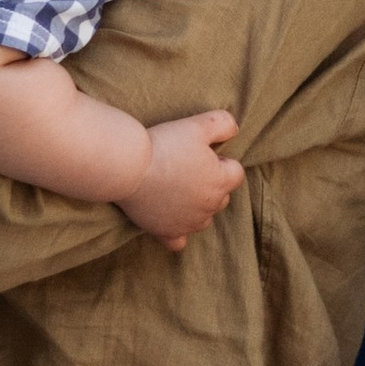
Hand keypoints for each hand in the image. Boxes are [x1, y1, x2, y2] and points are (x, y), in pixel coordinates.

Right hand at [118, 111, 243, 251]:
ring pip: (205, 218)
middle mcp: (209, 207)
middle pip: (222, 197)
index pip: (236, 173)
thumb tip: (234, 130)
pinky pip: (179, 242)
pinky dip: (178, 232)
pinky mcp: (166, 232)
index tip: (201, 153)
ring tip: (177, 188)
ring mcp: (188, 223)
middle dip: (212, 183)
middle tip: (185, 166)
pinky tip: (172, 220)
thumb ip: (223, 124)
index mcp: (220, 182)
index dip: (221, 160)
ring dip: (198, 206)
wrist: (129, 166)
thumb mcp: (198, 125)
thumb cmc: (164, 144)